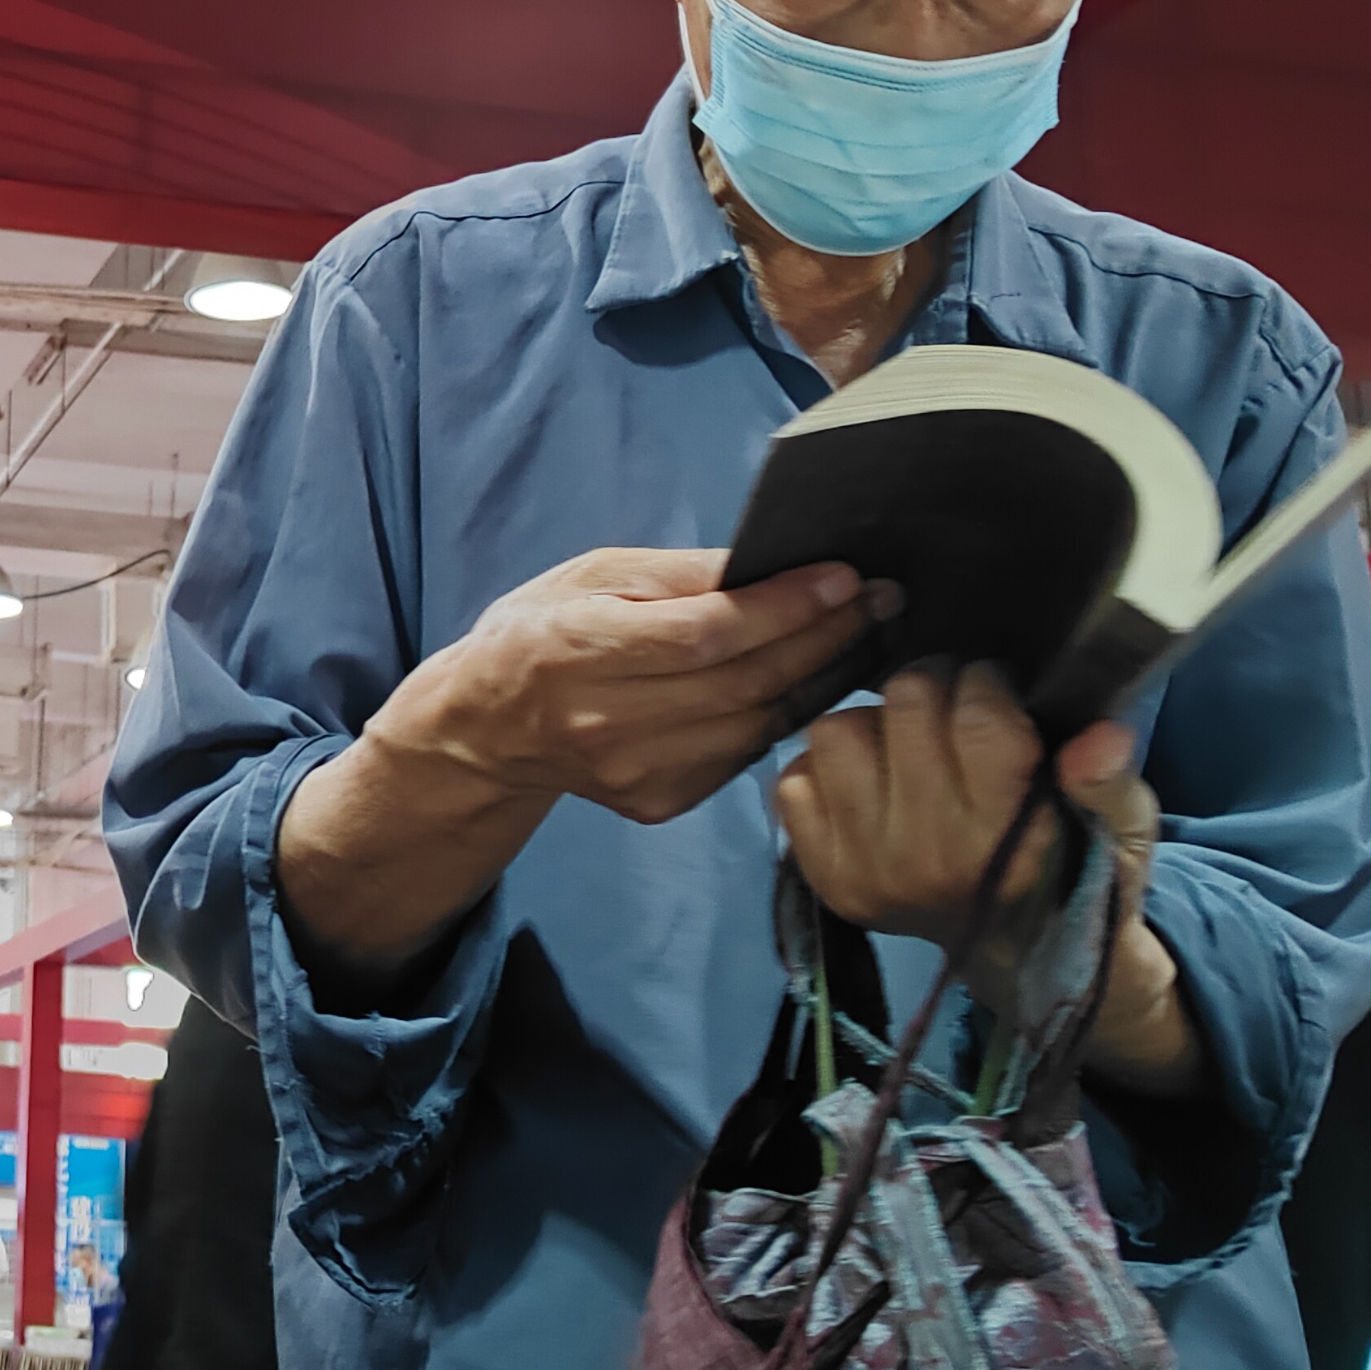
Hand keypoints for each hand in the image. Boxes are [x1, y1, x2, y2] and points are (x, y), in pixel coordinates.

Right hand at [280, 548, 889, 992]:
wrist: (489, 729)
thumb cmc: (541, 631)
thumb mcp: (589, 574)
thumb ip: (679, 575)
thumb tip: (772, 566)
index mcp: (577, 650)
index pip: (704, 634)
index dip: (783, 607)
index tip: (844, 574)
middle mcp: (605, 723)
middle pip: (744, 683)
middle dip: (824, 635)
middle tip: (881, 597)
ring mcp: (635, 773)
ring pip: (757, 725)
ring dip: (821, 676)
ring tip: (864, 632)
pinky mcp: (659, 803)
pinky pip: (744, 755)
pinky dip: (786, 714)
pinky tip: (813, 678)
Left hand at [773, 661, 1153, 947]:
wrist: (1020, 954)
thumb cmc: (1072, 870)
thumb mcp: (1119, 830)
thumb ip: (1111, 781)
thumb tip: (1100, 736)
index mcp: (1009, 834)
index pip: (978, 714)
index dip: (987, 681)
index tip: (995, 688)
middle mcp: (931, 852)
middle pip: (904, 703)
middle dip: (931, 686)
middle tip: (949, 704)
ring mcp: (868, 867)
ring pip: (836, 731)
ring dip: (870, 725)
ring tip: (905, 744)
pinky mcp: (824, 876)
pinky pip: (792, 779)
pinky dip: (825, 770)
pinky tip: (869, 784)